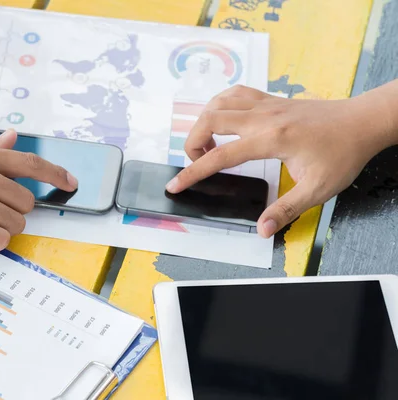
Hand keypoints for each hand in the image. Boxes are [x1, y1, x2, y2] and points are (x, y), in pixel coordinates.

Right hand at [166, 83, 397, 237]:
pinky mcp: (271, 100)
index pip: (221, 156)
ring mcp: (266, 104)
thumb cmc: (343, 153)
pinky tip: (223, 121)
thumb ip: (286, 209)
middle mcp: (264, 116)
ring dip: (204, 121)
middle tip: (198, 163)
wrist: (362, 122)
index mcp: (272, 139)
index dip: (193, 172)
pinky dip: (220, 105)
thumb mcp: (318, 189)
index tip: (175, 184)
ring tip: (208, 144)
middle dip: (193, 142)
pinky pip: (235, 94)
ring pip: (218, 102)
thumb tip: (262, 229)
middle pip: (210, 119)